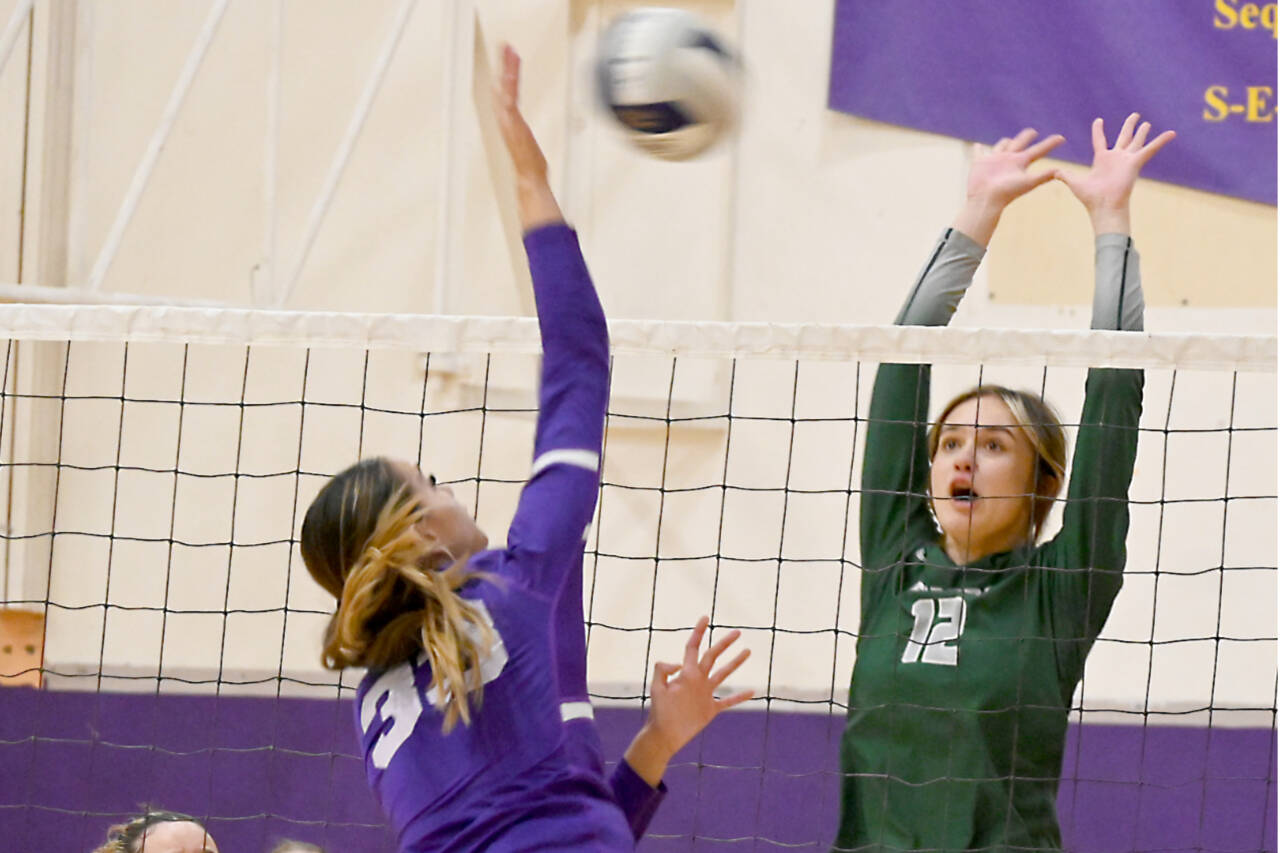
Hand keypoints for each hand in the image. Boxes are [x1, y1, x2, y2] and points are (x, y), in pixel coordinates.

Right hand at [493, 44, 546, 183]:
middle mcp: (507, 119)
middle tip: (505, 46)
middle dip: (504, 66)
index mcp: (511, 121)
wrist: (529, 178)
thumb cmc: (530, 166)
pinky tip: (511, 71)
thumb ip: (524, 137)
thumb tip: (526, 139)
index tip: (509, 60)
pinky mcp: (511, 123)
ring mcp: (508, 121)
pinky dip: (510, 83)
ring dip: (507, 69)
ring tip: (509, 50)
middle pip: (504, 86)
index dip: (507, 76)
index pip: (508, 93)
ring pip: (506, 89)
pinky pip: (510, 98)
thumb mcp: (528, 146)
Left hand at [622, 616, 752, 786]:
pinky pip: (728, 701)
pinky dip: (740, 697)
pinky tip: (752, 692)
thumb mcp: (657, 689)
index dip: (698, 632)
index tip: (705, 617)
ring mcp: (705, 694)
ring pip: (723, 674)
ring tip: (747, 651)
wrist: (665, 735)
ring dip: (735, 663)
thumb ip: (662, 671)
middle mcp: (698, 680)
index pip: (693, 647)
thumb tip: (678, 663)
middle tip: (737, 632)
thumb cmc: (659, 712)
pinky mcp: (711, 709)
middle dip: (724, 643)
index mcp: (686, 673)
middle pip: (713, 656)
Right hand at [953, 128, 1063, 245]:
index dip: (1050, 143)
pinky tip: (977, 146)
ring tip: (1008, 142)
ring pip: (1002, 146)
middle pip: (1020, 143)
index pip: (1038, 150)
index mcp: (1020, 162)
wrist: (986, 200)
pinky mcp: (981, 162)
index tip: (1062, 139)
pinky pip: (979, 152)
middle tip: (1033, 132)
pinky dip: (978, 149)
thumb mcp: (1028, 183)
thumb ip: (1043, 176)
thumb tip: (1060, 171)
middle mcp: (1009, 160)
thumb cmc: (1007, 192)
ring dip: (1005, 142)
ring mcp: (995, 160)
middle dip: (1026, 136)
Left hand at [1055, 113, 1174, 235]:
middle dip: (1129, 126)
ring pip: (1136, 141)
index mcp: (1101, 160)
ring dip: (1142, 131)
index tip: (1098, 120)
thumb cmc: (1091, 198)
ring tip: (1146, 122)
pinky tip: (1172, 133)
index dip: (1098, 130)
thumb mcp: (1075, 183)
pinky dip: (1161, 141)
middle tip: (1135, 115)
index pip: (1099, 140)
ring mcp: (1126, 160)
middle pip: (1123, 137)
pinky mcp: (1135, 163)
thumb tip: (1054, 172)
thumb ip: (1065, 175)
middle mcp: (1115, 158)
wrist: (1104, 206)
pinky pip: (1151, 149)